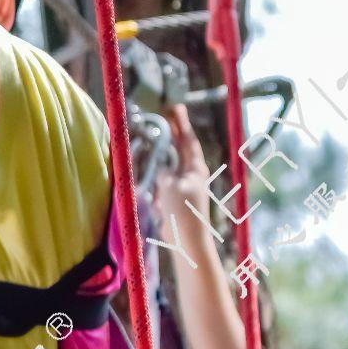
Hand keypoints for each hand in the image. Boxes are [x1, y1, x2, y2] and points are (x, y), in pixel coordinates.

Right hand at [154, 103, 212, 229]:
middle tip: (164, 117)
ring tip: (157, 136)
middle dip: (174, 132)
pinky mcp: (177, 198)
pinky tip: (152, 164)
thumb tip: (161, 165)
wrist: (187, 241)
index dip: (181, 123)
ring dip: (166, 149)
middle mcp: (193, 174)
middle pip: (182, 148)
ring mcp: (186, 186)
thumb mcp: (170, 186)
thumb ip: (164, 171)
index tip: (175, 107)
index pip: (188, 139)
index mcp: (195, 168)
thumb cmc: (182, 211)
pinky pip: (168, 177)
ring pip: (175, 161)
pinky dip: (160, 168)